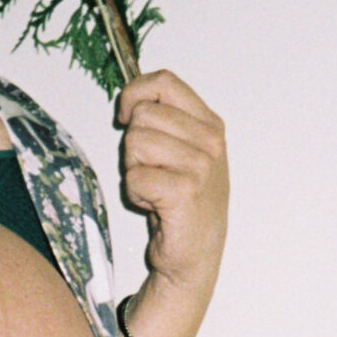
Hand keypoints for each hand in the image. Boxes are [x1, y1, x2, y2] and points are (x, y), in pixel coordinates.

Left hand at [115, 65, 228, 311]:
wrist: (195, 254)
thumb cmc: (184, 202)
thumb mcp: (183, 151)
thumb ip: (163, 119)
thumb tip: (130, 98)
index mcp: (210, 123)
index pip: (164, 82)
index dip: (135, 93)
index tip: (126, 116)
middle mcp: (210, 140)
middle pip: (143, 114)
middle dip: (134, 145)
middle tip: (153, 171)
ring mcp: (201, 165)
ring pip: (135, 143)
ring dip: (134, 170)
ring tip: (155, 188)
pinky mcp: (185, 191)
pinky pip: (135, 177)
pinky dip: (135, 194)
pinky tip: (154, 206)